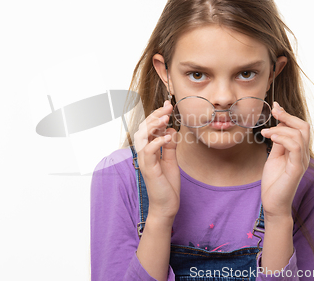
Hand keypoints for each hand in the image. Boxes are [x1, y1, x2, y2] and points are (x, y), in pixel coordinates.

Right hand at [134, 100, 179, 223]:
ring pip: (142, 137)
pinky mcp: (149, 169)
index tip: (167, 106)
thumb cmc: (167, 185)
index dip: (157, 116)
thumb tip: (171, 131)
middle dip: (155, 116)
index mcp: (149, 151)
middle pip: (143, 129)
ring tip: (165, 118)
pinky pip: (149, 151)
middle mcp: (144, 154)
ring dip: (153, 126)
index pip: (149, 129)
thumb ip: (170, 146)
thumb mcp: (171, 161)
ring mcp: (145, 161)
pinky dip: (157, 142)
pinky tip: (167, 136)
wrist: (167, 206)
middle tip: (167, 108)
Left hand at [260, 101, 310, 218]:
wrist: (273, 204)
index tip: (275, 107)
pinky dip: (282, 138)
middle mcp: (303, 155)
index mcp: (298, 151)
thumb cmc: (273, 182)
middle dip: (288, 116)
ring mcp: (301, 162)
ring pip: (300, 135)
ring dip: (280, 128)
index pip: (300, 128)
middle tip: (273, 111)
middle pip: (304, 127)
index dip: (288, 115)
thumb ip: (278, 143)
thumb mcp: (274, 157)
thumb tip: (278, 127)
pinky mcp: (297, 169)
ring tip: (265, 132)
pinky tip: (270, 137)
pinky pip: (296, 147)